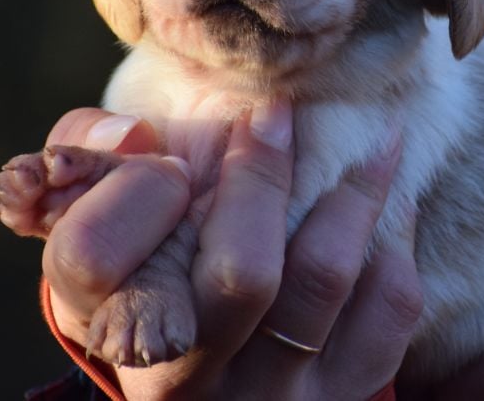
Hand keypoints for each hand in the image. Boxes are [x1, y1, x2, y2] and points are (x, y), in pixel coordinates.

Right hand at [40, 102, 422, 400]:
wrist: (210, 379)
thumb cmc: (150, 260)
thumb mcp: (100, 221)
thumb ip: (89, 153)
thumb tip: (134, 131)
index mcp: (112, 325)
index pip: (96, 255)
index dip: (136, 190)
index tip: (173, 154)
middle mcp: (184, 381)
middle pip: (241, 273)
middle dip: (264, 175)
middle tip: (277, 111)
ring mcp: (269, 397)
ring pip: (323, 278)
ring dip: (355, 188)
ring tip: (374, 133)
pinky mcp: (340, 397)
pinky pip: (388, 309)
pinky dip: (394, 243)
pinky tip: (385, 208)